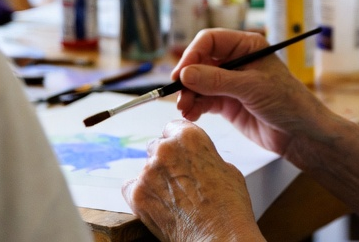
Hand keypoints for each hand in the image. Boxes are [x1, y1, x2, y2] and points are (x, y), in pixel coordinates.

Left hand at [123, 120, 262, 241]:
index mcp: (189, 136)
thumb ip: (204, 155)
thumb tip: (196, 159)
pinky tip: (158, 204)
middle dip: (166, 160)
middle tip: (179, 180)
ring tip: (174, 197)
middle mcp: (165, 149)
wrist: (219, 236)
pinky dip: (141, 194)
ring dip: (155, 178)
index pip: (172, 127)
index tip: (180, 153)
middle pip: (157, 147)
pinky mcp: (137, 195)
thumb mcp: (225, 167)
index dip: (178, 142)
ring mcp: (148, 172)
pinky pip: (130, 187)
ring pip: (145, 168)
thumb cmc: (228, 206)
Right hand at [171, 28, 330, 159]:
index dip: (193, 54)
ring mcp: (231, 82)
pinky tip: (191, 115)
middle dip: (188, 78)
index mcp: (247, 46)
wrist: (301, 134)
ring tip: (185, 110)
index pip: (210, 40)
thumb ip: (217, 80)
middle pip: (200, 61)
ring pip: (199, 82)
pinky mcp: (228, 102)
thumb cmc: (287, 102)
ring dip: (188, 95)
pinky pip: (203, 100)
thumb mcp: (252, 88)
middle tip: (179, 95)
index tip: (181, 73)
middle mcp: (237, 61)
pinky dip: (194, 106)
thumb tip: (186, 74)